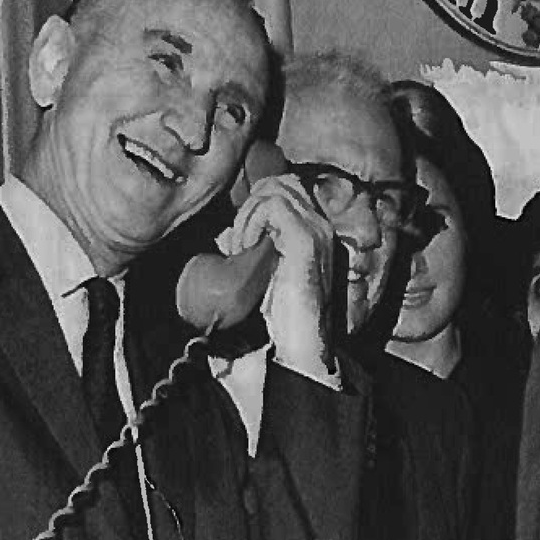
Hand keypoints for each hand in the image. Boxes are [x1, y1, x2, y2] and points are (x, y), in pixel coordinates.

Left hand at [224, 174, 335, 372]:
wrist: (294, 357)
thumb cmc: (274, 327)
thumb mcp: (257, 280)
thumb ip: (247, 253)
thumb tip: (219, 237)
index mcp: (312, 236)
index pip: (283, 191)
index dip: (253, 207)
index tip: (235, 242)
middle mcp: (320, 229)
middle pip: (280, 182)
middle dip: (250, 205)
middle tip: (238, 246)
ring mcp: (317, 232)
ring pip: (275, 188)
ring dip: (248, 216)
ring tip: (241, 250)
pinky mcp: (307, 240)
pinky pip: (273, 205)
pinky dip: (251, 223)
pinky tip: (246, 250)